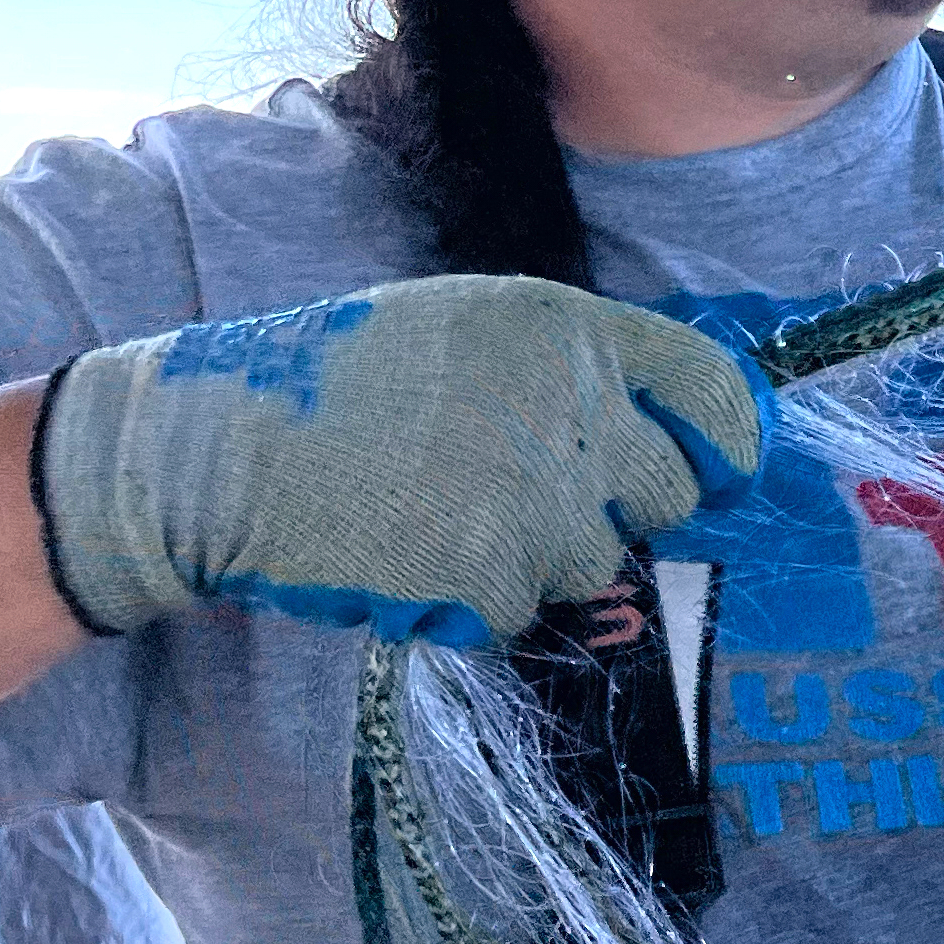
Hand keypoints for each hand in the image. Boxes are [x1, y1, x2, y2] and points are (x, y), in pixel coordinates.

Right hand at [36, 275, 772, 647]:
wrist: (214, 448)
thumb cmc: (340, 384)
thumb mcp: (466, 331)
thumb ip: (569, 372)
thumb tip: (669, 438)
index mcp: (567, 329)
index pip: (714, 390)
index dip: (729, 444)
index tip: (723, 476)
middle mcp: (571, 405)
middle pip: (665, 495)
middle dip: (613, 511)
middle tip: (520, 501)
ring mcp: (536, 495)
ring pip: (592, 565)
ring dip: (531, 562)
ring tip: (436, 515)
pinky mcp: (490, 572)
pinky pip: (519, 613)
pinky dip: (471, 602)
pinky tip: (405, 554)